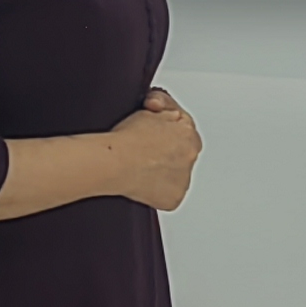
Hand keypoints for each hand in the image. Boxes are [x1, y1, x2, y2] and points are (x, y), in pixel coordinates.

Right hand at [110, 89, 202, 211]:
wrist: (114, 162)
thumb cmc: (126, 138)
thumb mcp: (150, 108)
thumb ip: (167, 110)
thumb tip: (172, 115)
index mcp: (188, 132)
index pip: (184, 129)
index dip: (166, 128)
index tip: (153, 132)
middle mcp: (191, 155)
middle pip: (183, 152)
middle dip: (168, 150)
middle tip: (145, 150)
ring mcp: (184, 179)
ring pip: (176, 173)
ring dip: (164, 171)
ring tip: (141, 166)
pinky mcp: (174, 198)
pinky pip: (169, 193)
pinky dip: (158, 190)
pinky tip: (143, 181)